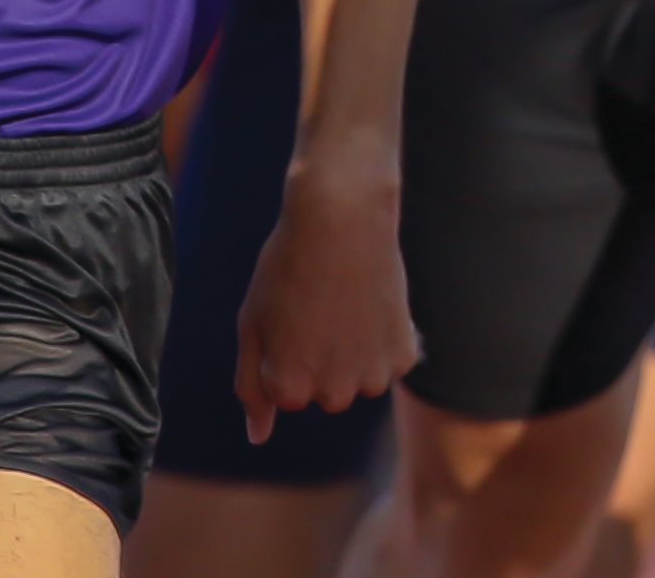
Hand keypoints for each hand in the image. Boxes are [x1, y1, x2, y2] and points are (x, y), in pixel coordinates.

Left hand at [232, 154, 414, 443]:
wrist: (342, 218)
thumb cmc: (287, 268)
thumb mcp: (252, 326)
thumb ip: (251, 387)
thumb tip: (258, 437)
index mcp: (289, 388)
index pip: (285, 393)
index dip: (285, 350)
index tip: (289, 314)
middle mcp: (332, 393)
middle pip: (324, 391)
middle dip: (320, 358)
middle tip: (318, 308)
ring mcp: (373, 376)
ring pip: (359, 380)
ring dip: (354, 353)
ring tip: (346, 304)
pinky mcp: (404, 354)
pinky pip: (390, 363)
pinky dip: (384, 339)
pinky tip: (372, 303)